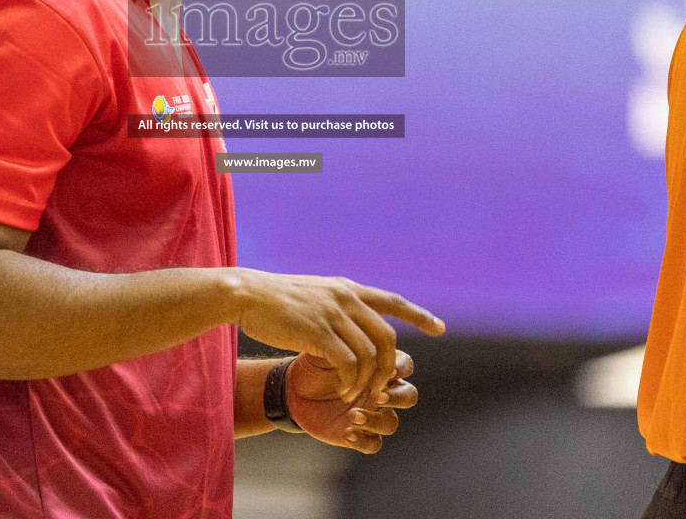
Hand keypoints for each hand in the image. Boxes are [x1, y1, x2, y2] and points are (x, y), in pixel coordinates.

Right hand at [232, 269, 443, 402]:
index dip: (418, 315)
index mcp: (347, 289)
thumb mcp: (314, 294)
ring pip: (370, 355)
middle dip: (390, 367)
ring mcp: (333, 314)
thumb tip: (352, 319)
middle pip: (387, 337)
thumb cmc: (274, 300)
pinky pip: (348, 364)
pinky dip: (351, 382)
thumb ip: (336, 305)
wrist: (246, 294)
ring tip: (356, 395)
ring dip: (367, 381)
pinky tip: (343, 391)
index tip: (439, 329)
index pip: (393, 301)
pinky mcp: (318, 332)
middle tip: (382, 387)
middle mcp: (346, 298)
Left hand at [286, 350, 417, 454]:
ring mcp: (372, 414)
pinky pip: (374, 444)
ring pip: (392, 423)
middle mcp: (381, 391)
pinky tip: (346, 432)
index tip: (386, 371)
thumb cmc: (316, 364)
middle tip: (376, 396)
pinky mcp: (359, 434)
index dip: (400, 369)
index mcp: (379, 368)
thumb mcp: (330, 348)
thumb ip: (350, 345)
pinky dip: (364, 440)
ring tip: (353, 416)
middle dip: (397, 397)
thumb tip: (365, 346)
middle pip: (409, 396)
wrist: (294, 389)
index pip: (405, 366)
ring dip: (377, 421)